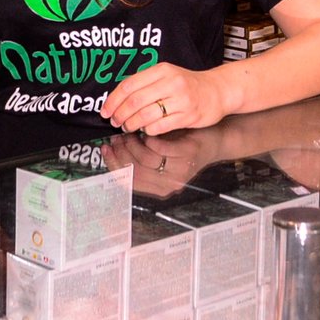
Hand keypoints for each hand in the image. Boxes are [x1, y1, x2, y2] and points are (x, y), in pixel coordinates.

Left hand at [99, 62, 230, 135]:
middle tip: (114, 121)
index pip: (130, 84)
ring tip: (127, 127)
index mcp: (162, 70)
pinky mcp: (188, 115)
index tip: (105, 110)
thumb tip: (117, 100)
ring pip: (146, 115)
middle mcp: (171, 82)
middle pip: (135, 101)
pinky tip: (146, 129)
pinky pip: (160, 126)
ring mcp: (181, 100)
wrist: (217, 90)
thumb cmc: (188, 85)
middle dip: (120, 114)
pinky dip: (148, 130)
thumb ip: (145, 84)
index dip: (113, 100)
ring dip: (131, 124)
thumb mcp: (167, 75)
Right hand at [100, 131, 219, 197]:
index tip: (104, 148)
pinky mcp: (186, 156)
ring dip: (132, 144)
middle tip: (115, 136)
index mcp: (158, 189)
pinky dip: (149, 139)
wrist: (215, 139)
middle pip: (133, 171)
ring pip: (144, 160)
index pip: (127, 182)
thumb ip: (139, 157)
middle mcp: (168, 186)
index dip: (113, 165)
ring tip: (129, 131)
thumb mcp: (160, 156)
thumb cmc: (183, 145)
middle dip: (120, 152)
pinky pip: (159, 149)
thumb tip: (111, 147)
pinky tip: (146, 130)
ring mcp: (178, 172)